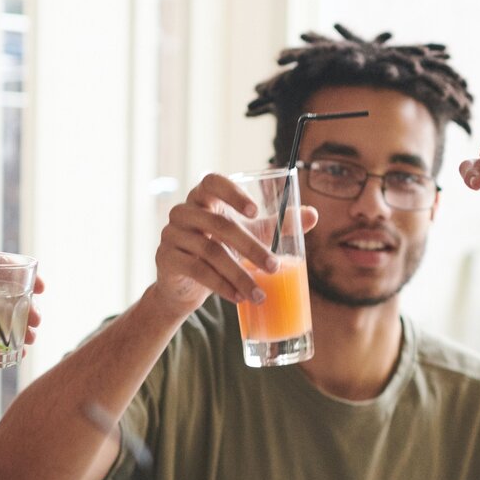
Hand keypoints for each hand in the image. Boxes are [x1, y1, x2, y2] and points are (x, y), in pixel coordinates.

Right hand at [151, 173, 318, 319]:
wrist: (186, 286)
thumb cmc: (220, 250)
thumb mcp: (248, 235)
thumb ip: (275, 224)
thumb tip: (313, 215)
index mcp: (203, 198)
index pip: (211, 182)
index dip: (232, 192)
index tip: (255, 211)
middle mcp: (184, 212)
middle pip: (219, 224)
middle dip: (251, 247)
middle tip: (275, 267)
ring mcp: (171, 234)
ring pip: (210, 251)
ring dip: (239, 274)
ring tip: (260, 294)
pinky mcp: (166, 258)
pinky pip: (196, 270)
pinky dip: (221, 285)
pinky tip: (239, 297)